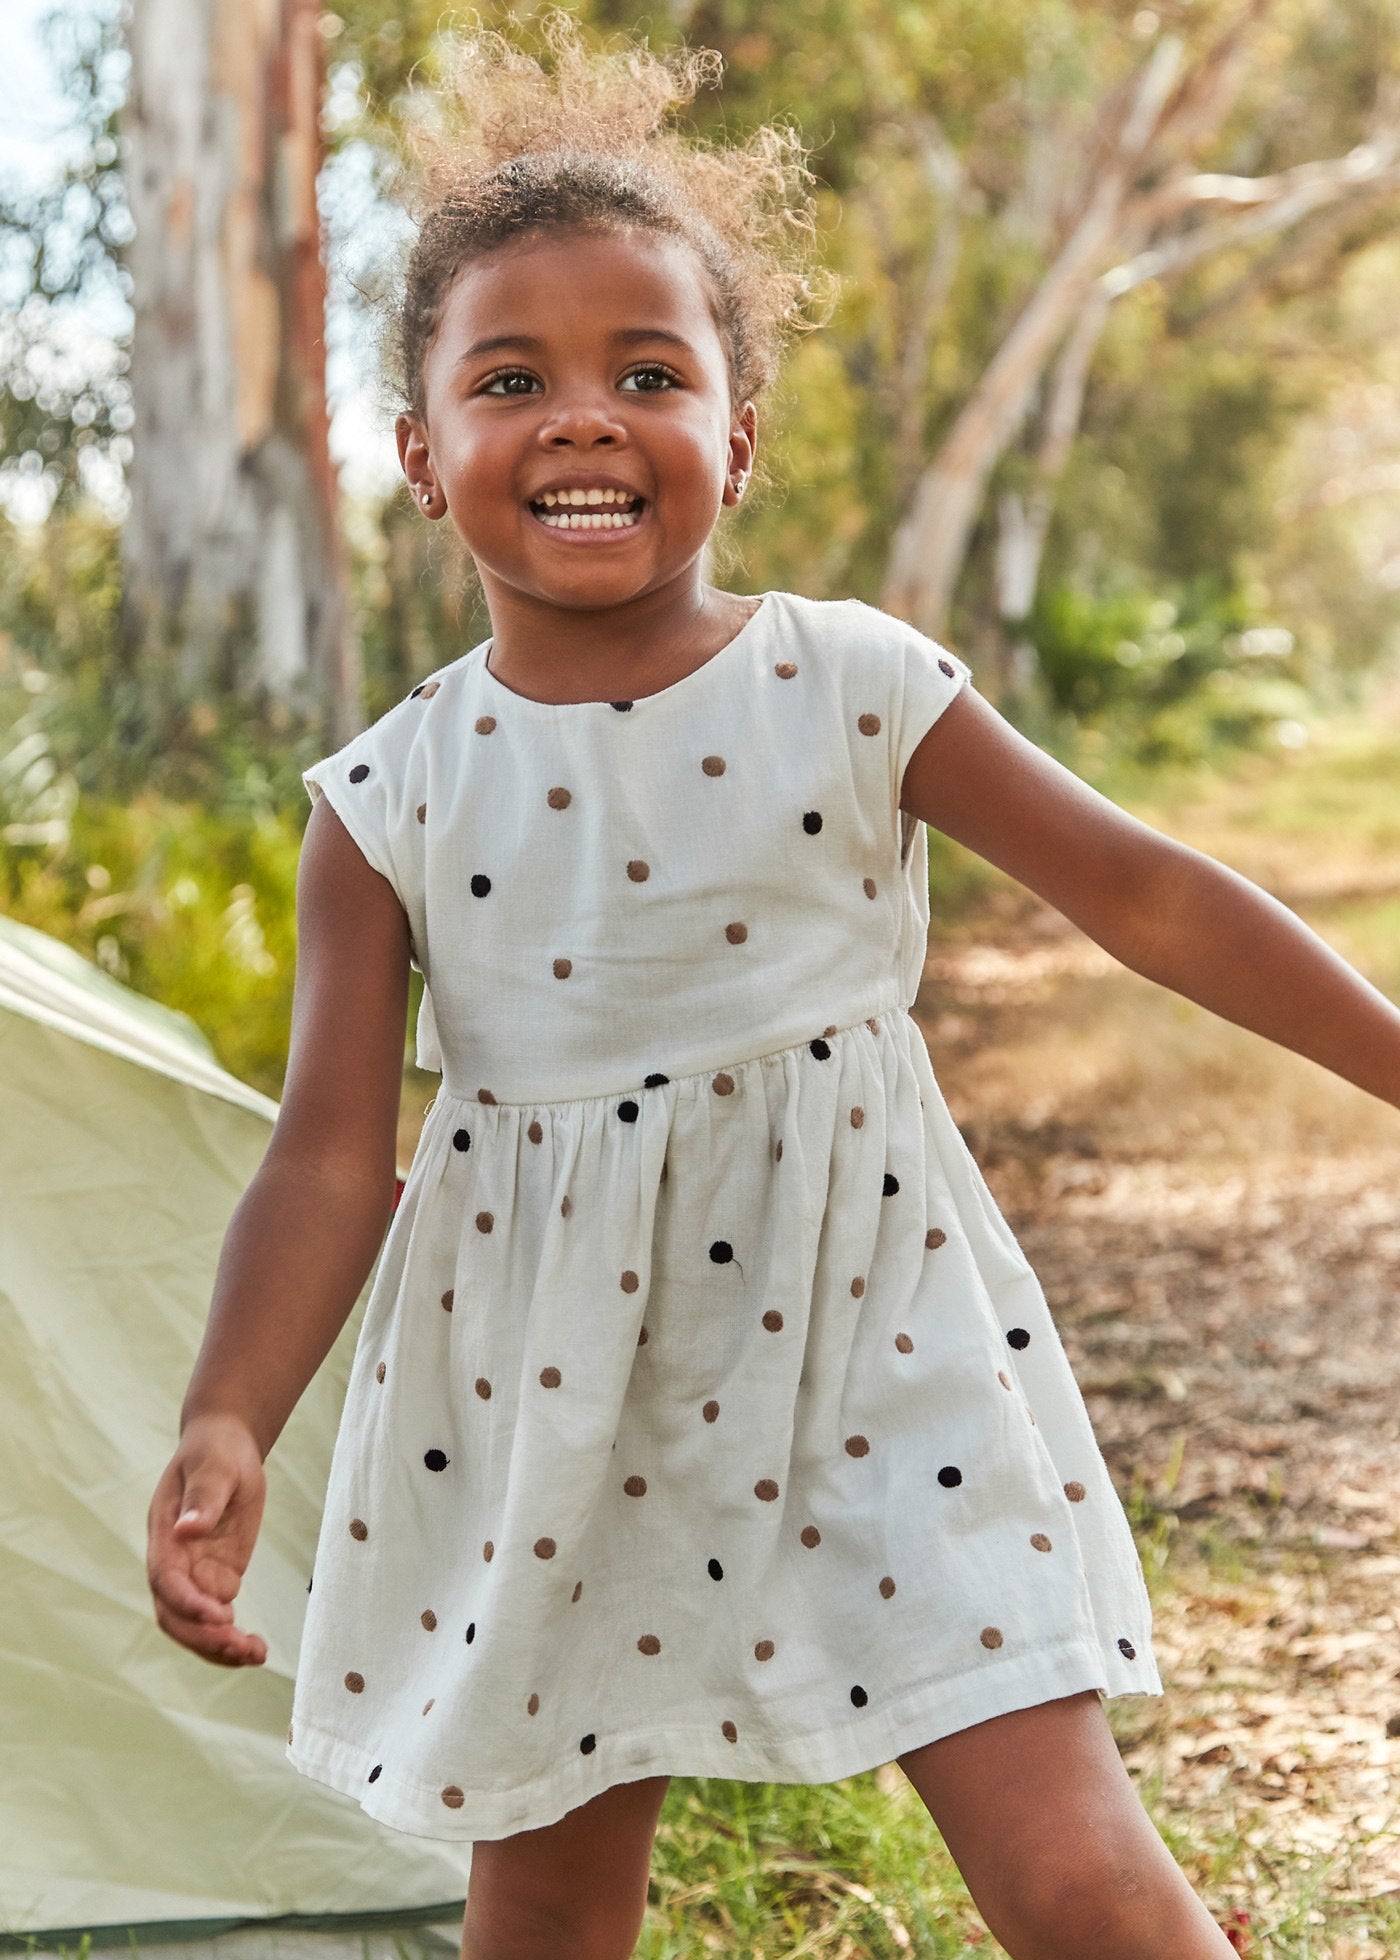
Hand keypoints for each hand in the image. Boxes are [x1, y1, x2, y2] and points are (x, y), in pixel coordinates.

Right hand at [147, 1413, 268, 1667]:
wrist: (225, 1445)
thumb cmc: (216, 1451)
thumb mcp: (215, 1466)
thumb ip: (204, 1496)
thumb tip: (187, 1528)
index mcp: (164, 1534)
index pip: (166, 1579)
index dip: (187, 1602)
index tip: (220, 1615)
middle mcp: (173, 1560)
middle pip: (175, 1614)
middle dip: (204, 1637)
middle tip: (243, 1648)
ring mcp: (194, 1572)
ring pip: (194, 1625)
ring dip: (218, 1647)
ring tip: (255, 1655)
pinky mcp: (216, 1576)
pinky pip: (216, 1617)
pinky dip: (231, 1638)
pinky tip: (255, 1649)